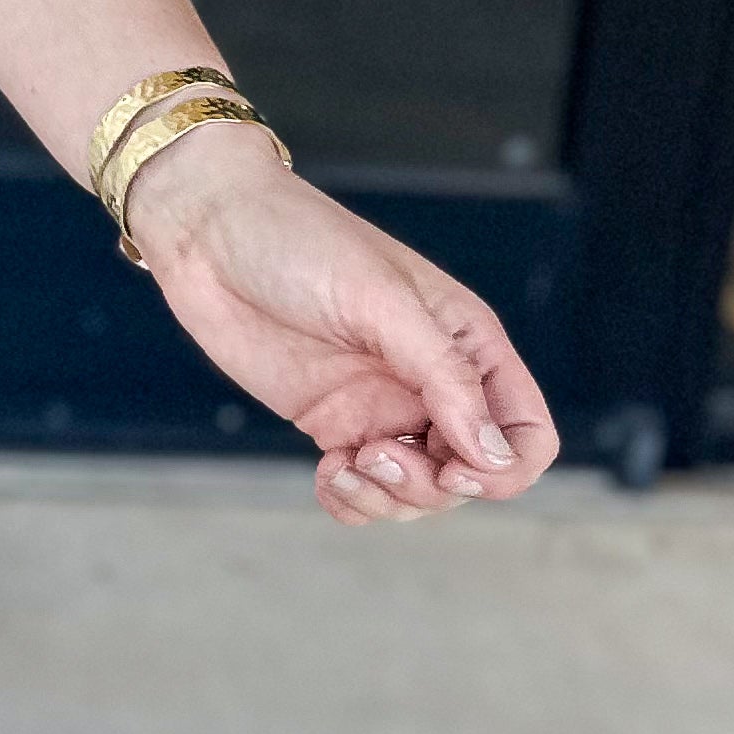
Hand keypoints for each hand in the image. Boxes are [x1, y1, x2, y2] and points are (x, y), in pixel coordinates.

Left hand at [122, 120, 558, 525]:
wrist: (208, 232)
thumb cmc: (298, 241)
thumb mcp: (380, 300)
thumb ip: (443, 375)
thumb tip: (492, 453)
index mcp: (465, 343)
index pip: (525, 432)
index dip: (504, 469)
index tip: (453, 468)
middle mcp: (431, 381)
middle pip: (472, 476)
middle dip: (431, 487)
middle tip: (375, 454)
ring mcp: (381, 406)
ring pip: (418, 492)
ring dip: (389, 498)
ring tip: (343, 466)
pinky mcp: (331, 423)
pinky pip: (363, 490)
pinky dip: (353, 501)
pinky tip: (326, 476)